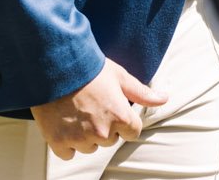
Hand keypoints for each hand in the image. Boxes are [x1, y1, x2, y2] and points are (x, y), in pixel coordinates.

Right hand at [30, 59, 166, 159]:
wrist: (54, 64)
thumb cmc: (89, 68)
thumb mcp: (119, 76)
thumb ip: (142, 92)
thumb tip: (164, 99)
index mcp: (120, 116)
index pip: (132, 132)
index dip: (123, 119)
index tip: (112, 107)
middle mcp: (102, 132)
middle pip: (110, 140)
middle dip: (103, 127)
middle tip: (91, 105)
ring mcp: (80, 138)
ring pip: (89, 147)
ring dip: (85, 135)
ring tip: (76, 111)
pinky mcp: (59, 142)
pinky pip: (68, 153)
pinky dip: (66, 142)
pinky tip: (64, 122)